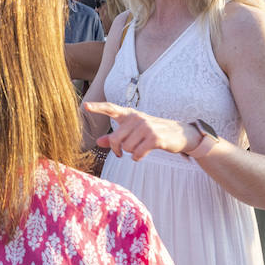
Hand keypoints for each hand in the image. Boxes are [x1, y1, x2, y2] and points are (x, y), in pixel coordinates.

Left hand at [82, 101, 197, 160]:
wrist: (178, 134)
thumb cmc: (152, 132)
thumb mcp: (133, 132)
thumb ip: (114, 137)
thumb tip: (98, 142)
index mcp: (129, 114)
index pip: (111, 108)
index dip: (97, 108)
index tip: (85, 106)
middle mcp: (136, 118)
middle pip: (115, 139)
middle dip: (117, 149)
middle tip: (120, 153)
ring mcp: (146, 127)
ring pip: (126, 148)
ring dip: (130, 153)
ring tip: (139, 148)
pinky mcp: (154, 138)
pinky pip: (136, 154)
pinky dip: (138, 157)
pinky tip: (143, 153)